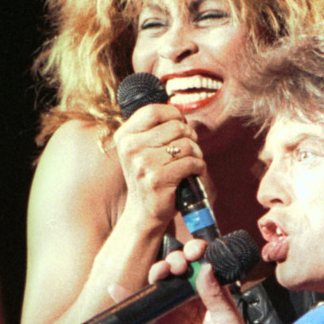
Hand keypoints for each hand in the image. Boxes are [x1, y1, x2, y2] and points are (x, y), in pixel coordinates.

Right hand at [112, 103, 204, 225]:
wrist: (144, 211)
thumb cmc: (150, 175)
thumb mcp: (143, 149)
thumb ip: (155, 129)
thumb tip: (180, 114)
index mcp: (125, 136)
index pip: (153, 111)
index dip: (173, 115)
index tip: (181, 125)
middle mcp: (131, 148)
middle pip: (175, 127)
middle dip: (190, 136)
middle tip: (189, 149)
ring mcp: (143, 164)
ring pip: (186, 144)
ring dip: (196, 153)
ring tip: (191, 162)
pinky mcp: (157, 179)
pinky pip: (190, 162)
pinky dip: (199, 167)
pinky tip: (194, 173)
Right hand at [117, 240, 268, 323]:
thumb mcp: (228, 315)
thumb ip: (214, 293)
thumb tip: (205, 268)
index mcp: (212, 289)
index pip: (199, 264)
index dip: (194, 253)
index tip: (193, 250)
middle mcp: (194, 297)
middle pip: (178, 272)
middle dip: (174, 261)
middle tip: (177, 265)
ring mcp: (178, 312)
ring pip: (162, 287)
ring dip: (158, 275)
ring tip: (160, 273)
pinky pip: (148, 313)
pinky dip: (134, 302)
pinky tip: (121, 290)